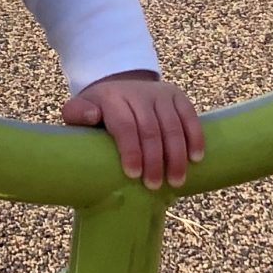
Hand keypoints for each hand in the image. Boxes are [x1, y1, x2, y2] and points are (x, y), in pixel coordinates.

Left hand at [62, 71, 204, 188]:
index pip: (125, 125)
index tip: (133, 175)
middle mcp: (138, 92)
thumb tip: (92, 116)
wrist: (120, 87)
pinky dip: (195, 138)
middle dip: (154, 159)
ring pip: (172, 125)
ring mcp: (160, 93)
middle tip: (154, 185)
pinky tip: (195, 158)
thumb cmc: (97, 111)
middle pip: (150, 129)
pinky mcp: (177, 96)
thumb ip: (77, 114)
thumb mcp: (79, 111)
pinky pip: (189, 116)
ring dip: (176, 155)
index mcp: (112, 98)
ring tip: (176, 180)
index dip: (131, 151)